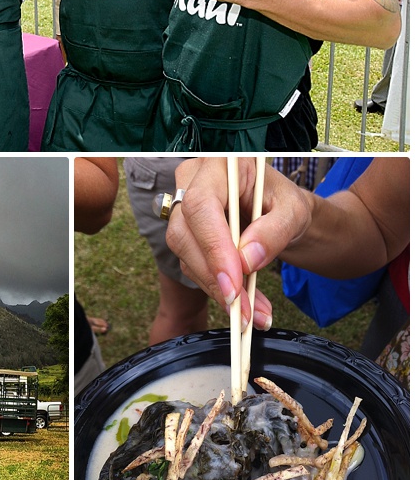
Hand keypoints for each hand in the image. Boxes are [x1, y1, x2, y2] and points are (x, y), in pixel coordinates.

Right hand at [165, 158, 312, 328]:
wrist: (281, 212)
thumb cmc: (286, 204)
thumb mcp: (294, 212)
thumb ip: (274, 231)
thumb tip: (247, 261)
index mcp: (219, 165)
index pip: (202, 205)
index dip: (213, 246)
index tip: (234, 282)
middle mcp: (192, 183)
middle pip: (185, 232)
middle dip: (214, 276)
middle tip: (242, 311)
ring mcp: (184, 208)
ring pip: (184, 254)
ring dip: (216, 289)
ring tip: (250, 314)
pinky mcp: (186, 233)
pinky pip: (192, 265)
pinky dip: (217, 289)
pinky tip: (241, 305)